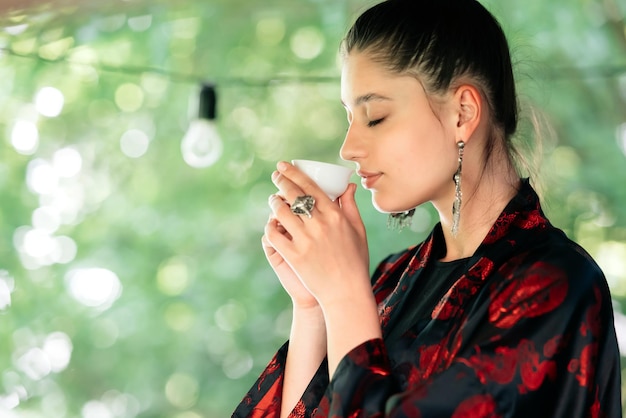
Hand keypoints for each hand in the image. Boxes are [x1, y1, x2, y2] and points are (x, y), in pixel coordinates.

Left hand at [265, 161, 370, 307]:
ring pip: (282, 212)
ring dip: (275, 202)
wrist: (347, 293)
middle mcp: (320, 225)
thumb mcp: (358, 231)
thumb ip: (351, 206)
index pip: (311, 187)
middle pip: (294, 195)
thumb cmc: (356, 262)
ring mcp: (306, 240)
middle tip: (275, 175)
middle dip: (281, 181)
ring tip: (273, 199)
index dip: (294, 173)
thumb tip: (348, 185)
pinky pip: (275, 235)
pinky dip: (271, 227)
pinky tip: (271, 223)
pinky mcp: (294, 256)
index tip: (284, 166)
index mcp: (336, 216)